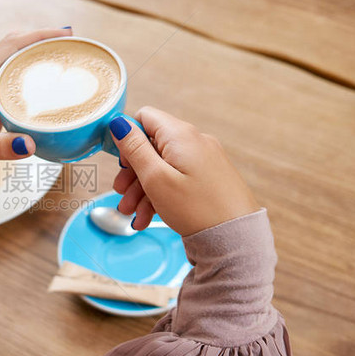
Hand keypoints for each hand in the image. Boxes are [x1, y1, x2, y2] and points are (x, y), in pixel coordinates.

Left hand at [0, 27, 72, 195]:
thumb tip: (31, 144)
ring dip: (35, 49)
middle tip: (71, 43)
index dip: (38, 36)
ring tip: (63, 54)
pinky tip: (46, 75)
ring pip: (11, 54)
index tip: (65, 34)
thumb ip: (3, 148)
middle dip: (41, 38)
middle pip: (13, 43)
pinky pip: (10, 70)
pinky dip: (29, 65)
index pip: (10, 46)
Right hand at [110, 108, 259, 235]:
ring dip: (143, 190)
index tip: (120, 163)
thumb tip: (119, 122)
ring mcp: (204, 160)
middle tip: (122, 196)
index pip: (145, 117)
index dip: (127, 138)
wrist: (236, 238)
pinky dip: (161, 195)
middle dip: (133, 173)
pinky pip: (178, 179)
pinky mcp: (210, 177)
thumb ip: (135, 148)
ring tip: (133, 214)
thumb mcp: (156, 178)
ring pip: (163, 167)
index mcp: (180, 135)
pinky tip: (149, 217)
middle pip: (152, 147)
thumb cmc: (197, 209)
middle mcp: (195, 142)